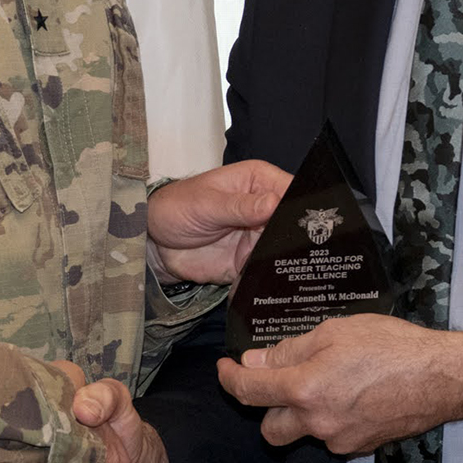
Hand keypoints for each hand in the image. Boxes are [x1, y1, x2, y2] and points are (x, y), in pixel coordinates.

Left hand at [145, 160, 290, 284]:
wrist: (154, 242)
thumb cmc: (176, 207)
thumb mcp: (207, 204)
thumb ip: (240, 206)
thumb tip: (274, 203)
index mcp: (258, 181)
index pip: (291, 190)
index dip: (302, 205)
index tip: (309, 221)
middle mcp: (264, 207)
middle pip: (294, 222)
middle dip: (299, 235)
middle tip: (302, 248)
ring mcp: (259, 235)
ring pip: (285, 247)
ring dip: (287, 258)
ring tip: (289, 266)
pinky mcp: (249, 260)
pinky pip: (267, 269)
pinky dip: (270, 275)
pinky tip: (276, 281)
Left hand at [215, 314, 462, 451]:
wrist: (442, 377)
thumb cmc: (391, 345)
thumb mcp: (335, 332)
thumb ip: (291, 350)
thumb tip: (255, 360)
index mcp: (305, 390)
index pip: (249, 391)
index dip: (229, 379)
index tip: (225, 368)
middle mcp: (317, 422)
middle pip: (270, 429)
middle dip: (269, 409)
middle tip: (283, 382)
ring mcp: (340, 439)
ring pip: (304, 433)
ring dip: (304, 413)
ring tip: (330, 381)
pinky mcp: (361, 447)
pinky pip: (333, 435)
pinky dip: (332, 418)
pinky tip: (354, 395)